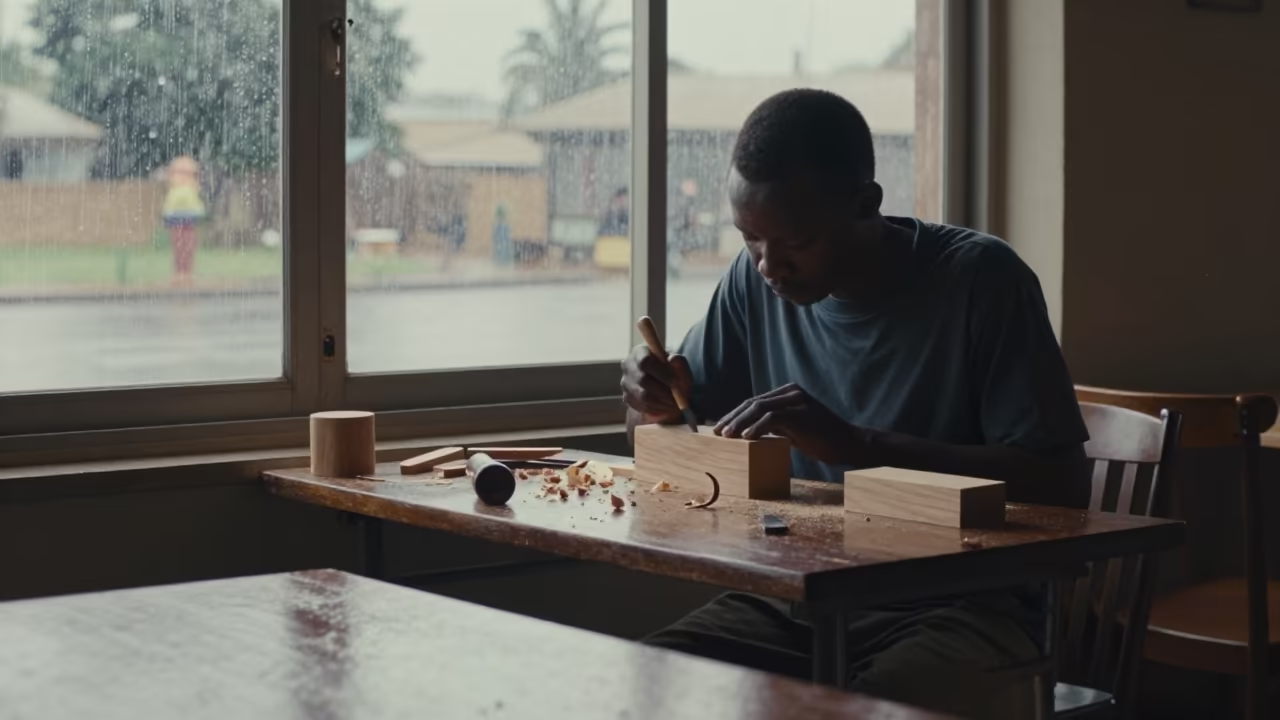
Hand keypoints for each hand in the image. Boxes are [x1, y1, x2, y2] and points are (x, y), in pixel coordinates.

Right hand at [621, 344, 693, 424]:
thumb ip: (679, 363)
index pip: (645, 361)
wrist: (664, 390)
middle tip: (677, 399)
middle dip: (663, 391)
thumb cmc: (673, 374)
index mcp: (640, 352)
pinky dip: (657, 409)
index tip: (676, 383)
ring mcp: (625, 382)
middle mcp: (628, 366)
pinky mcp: (627, 398)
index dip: (661, 372)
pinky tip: (665, 407)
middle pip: (643, 380)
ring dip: (662, 402)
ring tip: (675, 404)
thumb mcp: (680, 367)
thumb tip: (672, 359)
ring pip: (643, 396)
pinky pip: (642, 406)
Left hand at [714, 383, 864, 464]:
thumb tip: (750, 433)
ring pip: (759, 408)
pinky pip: (773, 418)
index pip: (755, 402)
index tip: (721, 428)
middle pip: (753, 402)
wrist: (850, 443)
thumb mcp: (794, 430)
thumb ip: (775, 426)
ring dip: (740, 422)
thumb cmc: (823, 440)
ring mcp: (797, 401)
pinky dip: (757, 428)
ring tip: (727, 436)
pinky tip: (746, 438)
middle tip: (717, 432)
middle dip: (732, 418)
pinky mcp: (802, 414)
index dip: (735, 414)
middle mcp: (792, 392)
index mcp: (789, 393)